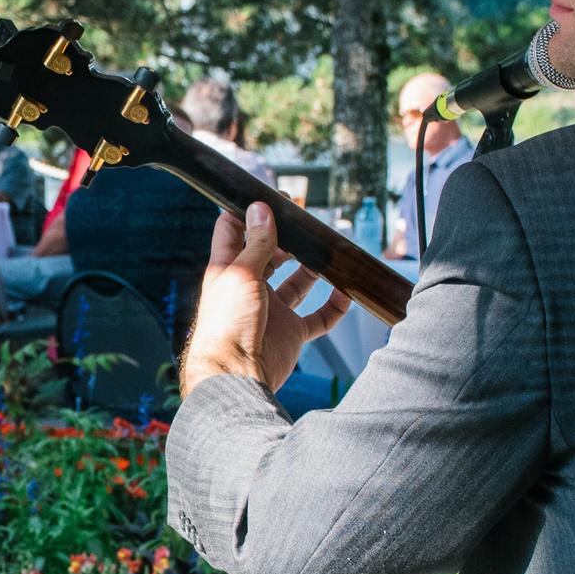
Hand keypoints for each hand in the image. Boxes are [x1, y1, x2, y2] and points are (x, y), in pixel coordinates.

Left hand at [180, 202, 348, 399]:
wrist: (237, 375)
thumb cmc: (228, 324)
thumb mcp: (242, 273)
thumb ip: (257, 242)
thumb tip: (262, 208)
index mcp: (229, 270)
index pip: (233, 233)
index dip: (249, 214)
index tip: (269, 198)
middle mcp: (250, 288)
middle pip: (271, 256)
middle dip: (289, 240)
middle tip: (308, 224)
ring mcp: (272, 311)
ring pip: (298, 284)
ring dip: (314, 270)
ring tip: (329, 253)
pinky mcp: (291, 333)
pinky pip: (319, 318)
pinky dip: (334, 307)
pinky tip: (346, 294)